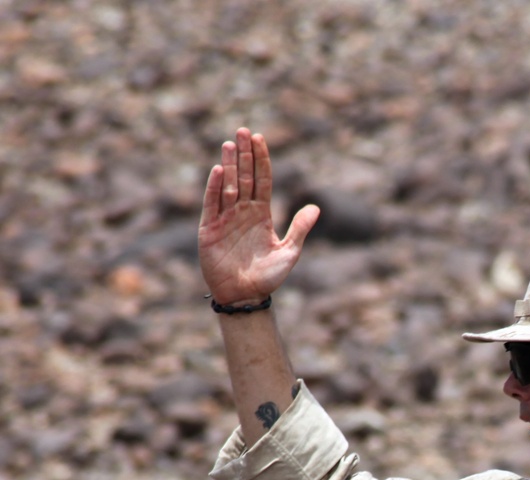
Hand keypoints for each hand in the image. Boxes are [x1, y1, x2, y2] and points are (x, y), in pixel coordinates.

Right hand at [198, 128, 319, 304]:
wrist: (245, 296)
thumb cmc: (268, 278)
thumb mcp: (289, 252)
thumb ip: (300, 229)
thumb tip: (316, 207)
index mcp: (262, 215)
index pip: (262, 181)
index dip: (261, 160)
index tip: (260, 139)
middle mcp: (243, 212)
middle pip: (244, 177)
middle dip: (244, 155)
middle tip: (244, 131)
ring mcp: (225, 219)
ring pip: (228, 186)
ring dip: (229, 165)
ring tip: (230, 143)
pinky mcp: (210, 229)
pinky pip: (212, 204)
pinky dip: (215, 188)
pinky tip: (219, 171)